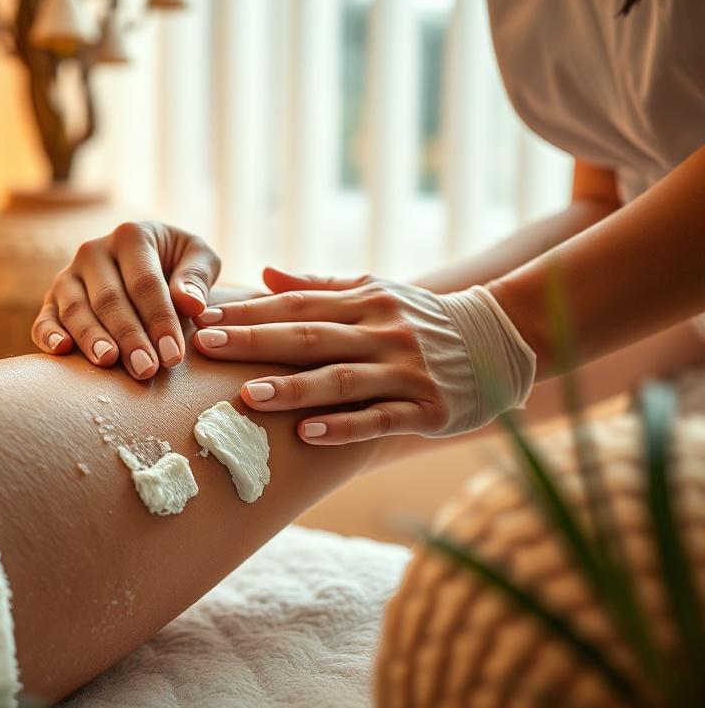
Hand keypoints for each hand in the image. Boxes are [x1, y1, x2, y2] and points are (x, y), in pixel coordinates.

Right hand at [33, 222, 220, 379]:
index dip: (160, 320)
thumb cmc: (178, 264)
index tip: (173, 355)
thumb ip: (198, 276)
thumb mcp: (199, 258)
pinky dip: (49, 334)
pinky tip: (62, 350)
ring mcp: (69, 275)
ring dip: (92, 338)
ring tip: (108, 362)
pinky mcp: (52, 299)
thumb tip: (191, 304)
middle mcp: (94, 251)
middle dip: (129, 337)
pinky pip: (45, 317)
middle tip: (146, 370)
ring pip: (76, 309)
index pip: (145, 283)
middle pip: (110, 299)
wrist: (149, 262)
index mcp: (131, 236)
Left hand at [192, 268, 535, 443]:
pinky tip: (307, 434)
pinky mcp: (428, 408)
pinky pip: (379, 418)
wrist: (502, 339)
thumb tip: (264, 273)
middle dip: (255, 342)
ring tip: (248, 397)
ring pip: (341, 380)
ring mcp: (406, 371)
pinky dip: (343, 426)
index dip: (250, 311)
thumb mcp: (375, 290)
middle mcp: (382, 332)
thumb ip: (319, 286)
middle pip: (310, 338)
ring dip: (293, 389)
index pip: (297, 305)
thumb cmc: (422, 316)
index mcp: (365, 302)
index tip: (204, 317)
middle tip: (207, 347)